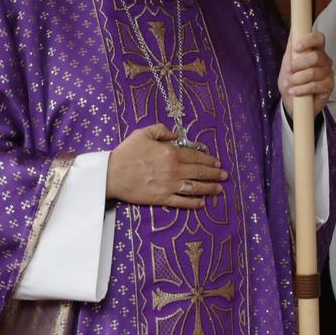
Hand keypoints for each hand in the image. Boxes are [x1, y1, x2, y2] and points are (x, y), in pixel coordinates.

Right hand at [108, 125, 227, 209]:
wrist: (111, 174)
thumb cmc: (126, 152)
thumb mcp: (143, 133)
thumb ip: (162, 130)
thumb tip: (176, 135)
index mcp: (170, 153)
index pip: (195, 156)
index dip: (208, 160)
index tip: (217, 162)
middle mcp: (173, 170)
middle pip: (199, 172)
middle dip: (214, 174)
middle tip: (224, 175)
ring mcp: (169, 185)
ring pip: (195, 187)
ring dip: (209, 188)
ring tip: (219, 189)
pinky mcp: (161, 198)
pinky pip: (181, 201)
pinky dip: (193, 203)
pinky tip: (202, 203)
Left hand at [278, 31, 334, 119]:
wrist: (292, 102)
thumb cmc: (291, 80)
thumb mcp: (287, 63)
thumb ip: (291, 48)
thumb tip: (293, 30)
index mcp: (315, 50)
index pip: (319, 38)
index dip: (308, 40)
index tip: (296, 48)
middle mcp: (324, 60)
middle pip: (315, 56)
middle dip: (298, 64)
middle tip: (289, 71)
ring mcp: (328, 74)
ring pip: (314, 72)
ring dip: (297, 79)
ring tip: (289, 84)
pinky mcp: (329, 87)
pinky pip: (316, 86)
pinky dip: (302, 89)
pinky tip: (294, 92)